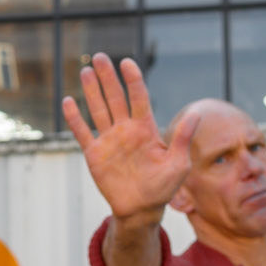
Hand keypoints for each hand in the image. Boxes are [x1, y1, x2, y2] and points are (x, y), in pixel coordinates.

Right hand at [62, 55, 198, 223]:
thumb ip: (183, 138)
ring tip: (86, 71)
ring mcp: (109, 140)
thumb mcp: (178, 164)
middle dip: (108, 77)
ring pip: (98, 110)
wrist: (141, 209)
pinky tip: (68, 101)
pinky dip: (75, 118)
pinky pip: (83, 133)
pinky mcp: (95, 153)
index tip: (127, 63)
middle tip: (100, 57)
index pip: (139, 98)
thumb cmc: (163, 187)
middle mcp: (126, 129)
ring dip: (91, 91)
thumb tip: (198, 113)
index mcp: (146, 128)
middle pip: (115, 98)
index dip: (133, 80)